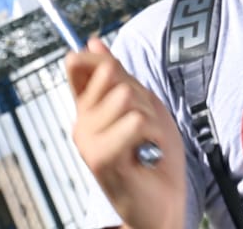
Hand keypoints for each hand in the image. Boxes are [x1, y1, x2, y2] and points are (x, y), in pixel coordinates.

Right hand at [67, 40, 186, 228]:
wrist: (161, 201)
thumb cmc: (154, 154)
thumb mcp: (141, 104)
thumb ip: (118, 75)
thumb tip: (93, 40)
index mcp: (88, 109)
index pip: (81, 64)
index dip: (102, 62)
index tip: (121, 80)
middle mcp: (81, 123)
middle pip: (113, 74)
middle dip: (141, 95)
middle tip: (145, 126)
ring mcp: (87, 141)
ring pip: (127, 96)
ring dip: (150, 118)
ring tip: (146, 142)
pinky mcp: (99, 158)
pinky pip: (135, 122)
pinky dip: (152, 135)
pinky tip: (146, 155)